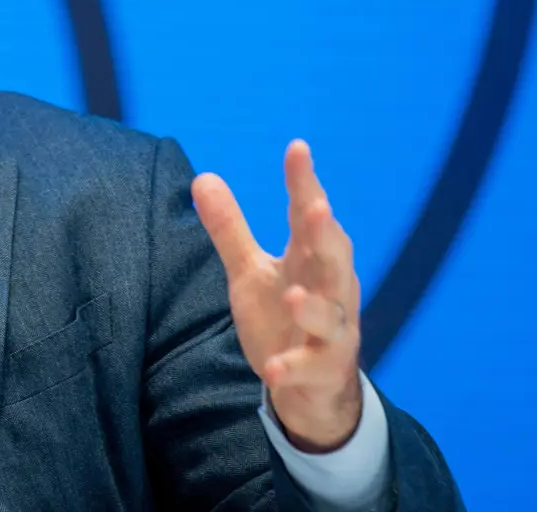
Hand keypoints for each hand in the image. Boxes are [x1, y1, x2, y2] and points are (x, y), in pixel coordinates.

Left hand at [192, 140, 362, 451]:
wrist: (312, 387)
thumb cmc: (283, 316)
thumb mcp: (251, 272)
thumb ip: (231, 230)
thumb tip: (202, 176)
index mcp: (311, 259)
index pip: (308, 214)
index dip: (304, 183)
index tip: (297, 148)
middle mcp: (330, 290)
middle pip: (334, 258)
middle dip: (326, 234)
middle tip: (315, 208)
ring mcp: (332, 332)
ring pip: (331, 316)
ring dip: (313, 307)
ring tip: (292, 296)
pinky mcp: (324, 370)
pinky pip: (311, 368)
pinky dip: (293, 367)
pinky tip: (272, 369)